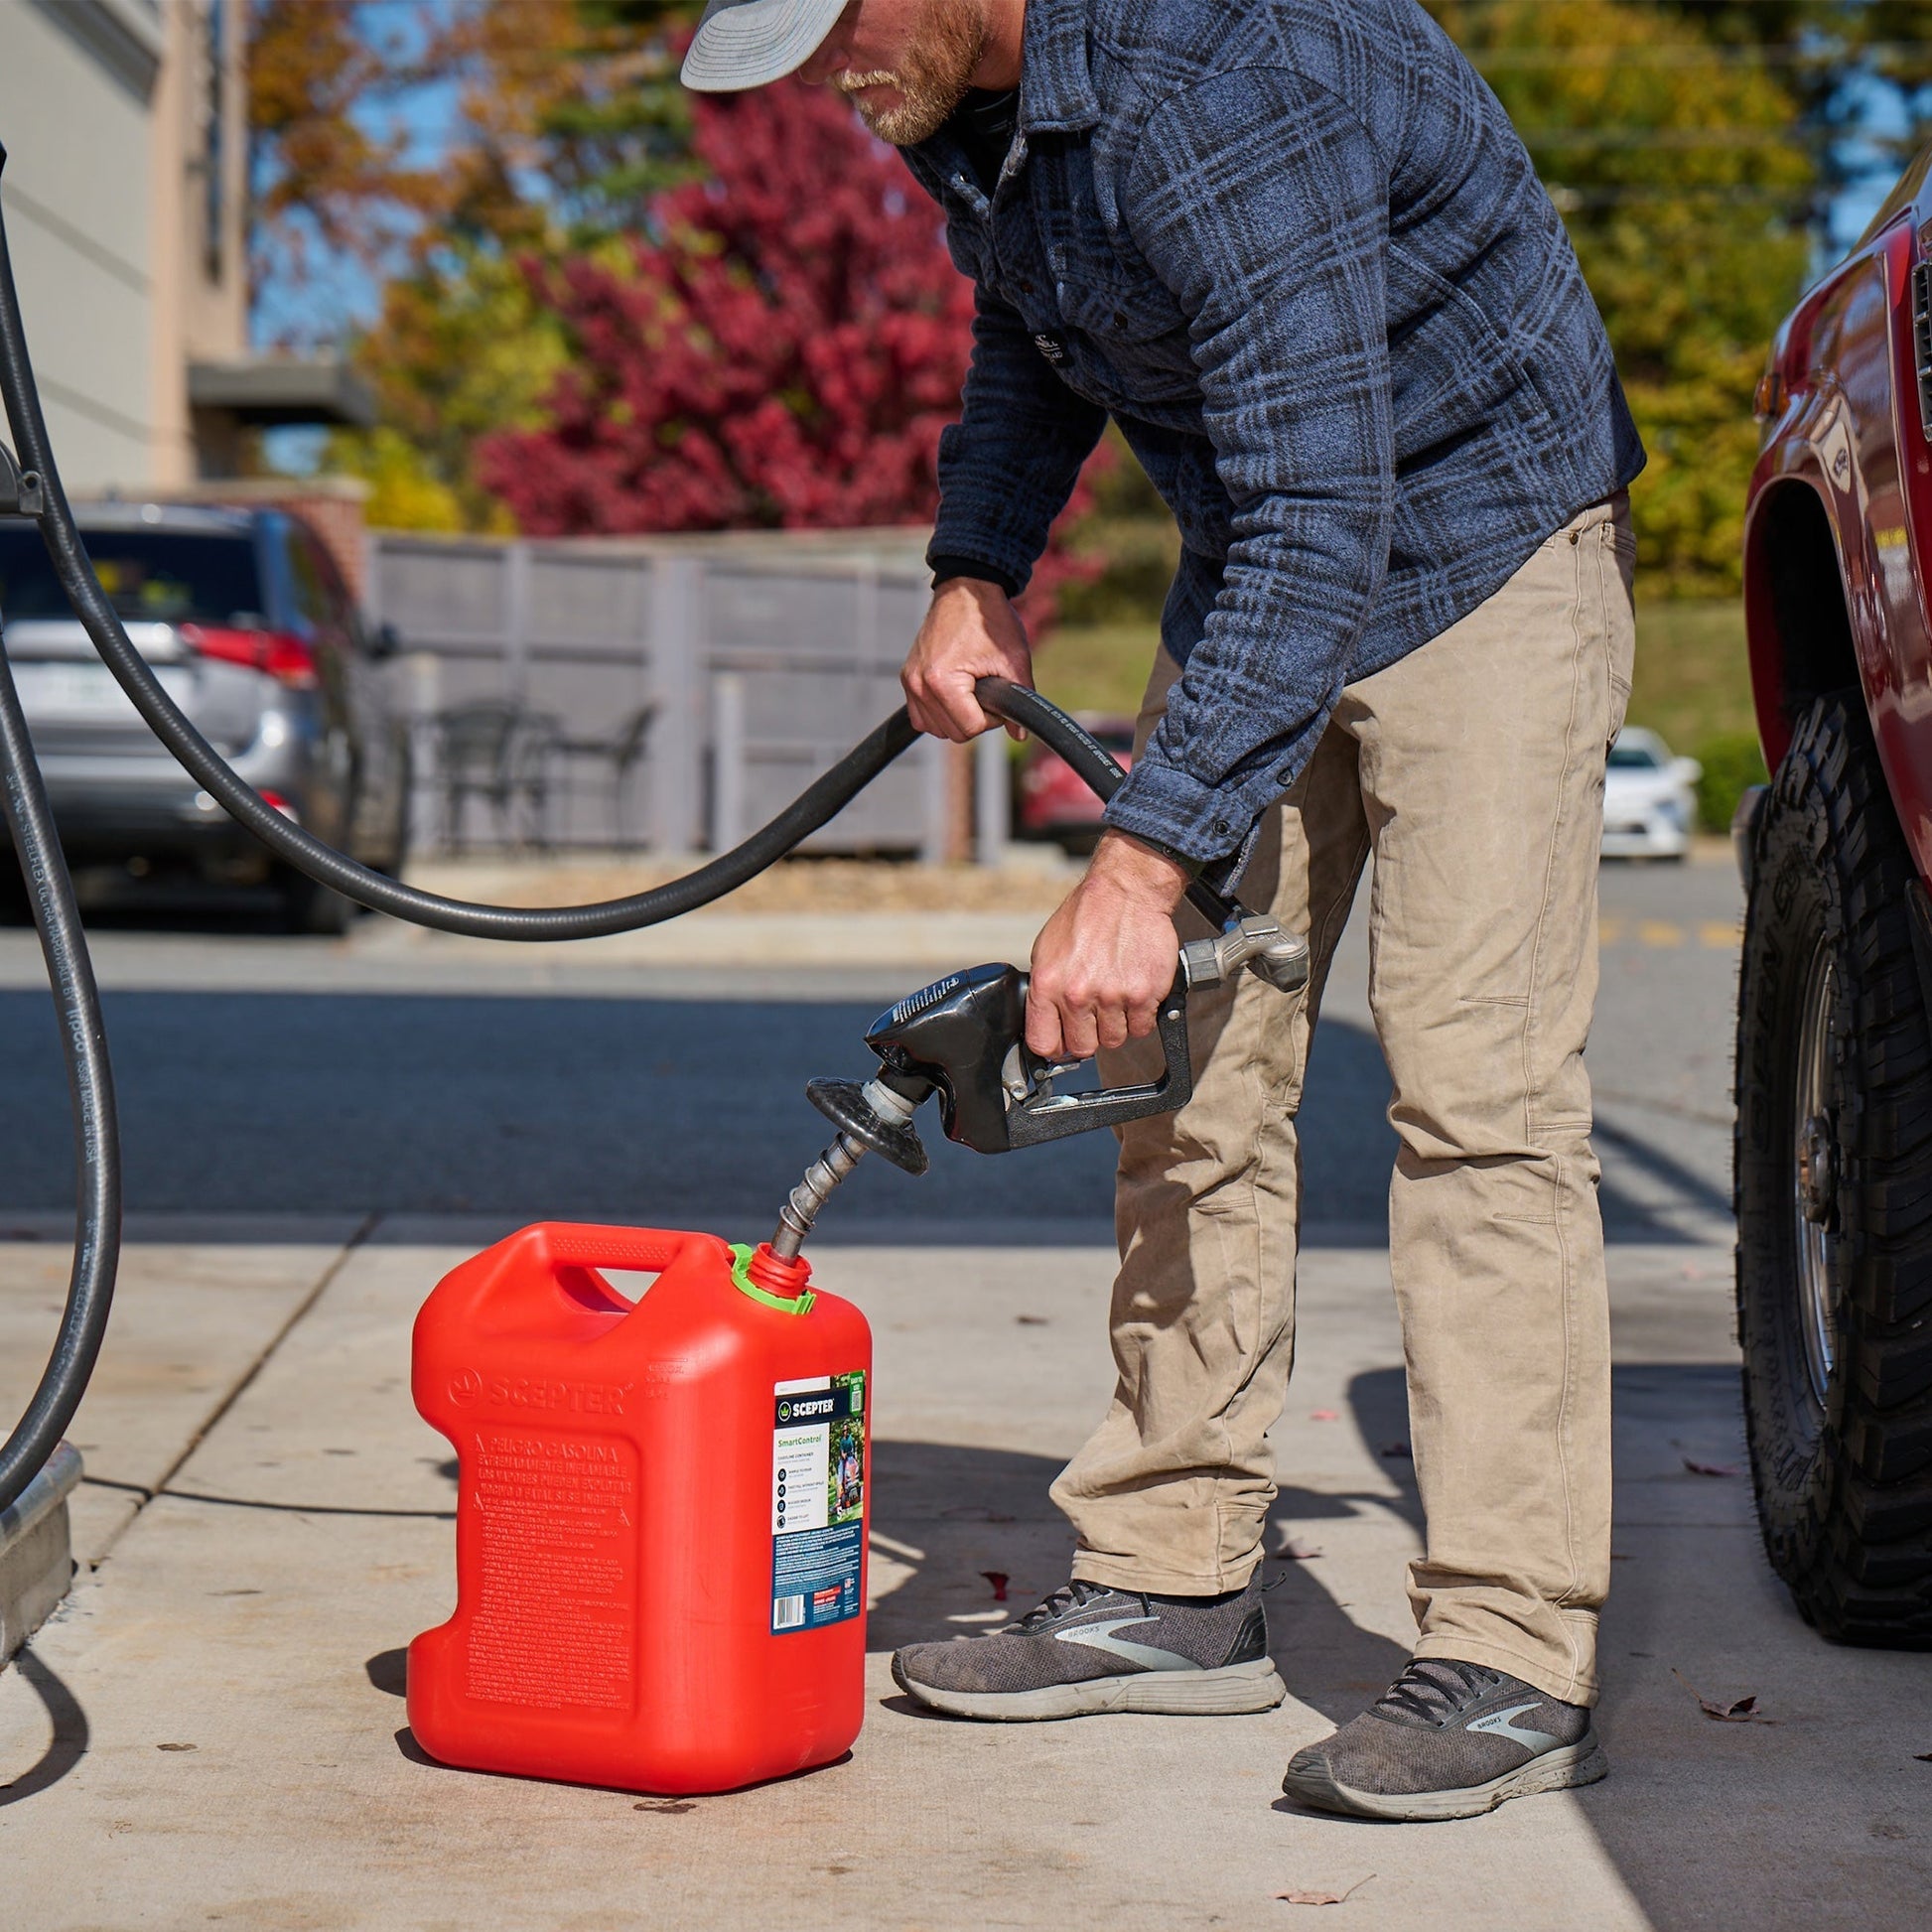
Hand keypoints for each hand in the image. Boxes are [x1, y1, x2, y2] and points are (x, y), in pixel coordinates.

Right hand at [901, 577, 1032, 740]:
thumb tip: (1020, 735)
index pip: (970, 728)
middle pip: (953, 733)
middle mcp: (919, 684)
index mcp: (942, 681)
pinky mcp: (907, 678)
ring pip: (936, 729)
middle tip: (987, 692)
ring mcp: (910, 682)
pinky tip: (956, 697)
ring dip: (958, 718)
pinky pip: (921, 716)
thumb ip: (1020, 700)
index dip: (992, 718)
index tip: (997, 695)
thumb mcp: (1014, 659)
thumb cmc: (990, 620)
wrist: (967, 590)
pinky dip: (939, 714)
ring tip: (972, 691)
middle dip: (976, 718)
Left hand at [1027, 831, 1191, 1058]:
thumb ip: (1046, 990)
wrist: (1125, 892)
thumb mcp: (1046, 950)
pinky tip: (1135, 992)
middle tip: (1095, 1015)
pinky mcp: (1145, 994)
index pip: (1044, 1043)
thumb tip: (1047, 1022)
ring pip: (1115, 1039)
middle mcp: (1078, 994)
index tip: (1063, 1043)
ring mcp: (1113, 996)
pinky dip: (1140, 1016)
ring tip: (1116, 995)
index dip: (1055, 1048)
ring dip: (1117, 1024)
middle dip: (1089, 1036)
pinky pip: (1142, 1027)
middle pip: (1083, 1048)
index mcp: (1048, 985)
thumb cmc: (1085, 917)